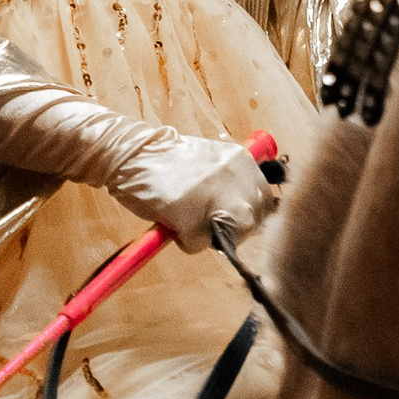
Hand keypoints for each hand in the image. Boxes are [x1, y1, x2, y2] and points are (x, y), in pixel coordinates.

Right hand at [102, 131, 273, 254]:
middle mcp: (233, 178)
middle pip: (252, 221)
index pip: (267, 200)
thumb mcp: (212, 161)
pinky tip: (172, 220)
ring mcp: (212, 199)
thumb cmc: (170, 162)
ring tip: (189, 220)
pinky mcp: (190, 218)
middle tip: (210, 224)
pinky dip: (185, 240)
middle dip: (234, 230)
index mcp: (241, 161)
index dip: (251, 215)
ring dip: (211, 236)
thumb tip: (250, 211)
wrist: (131, 154)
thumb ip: (233, 180)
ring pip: (230, 235)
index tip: (234, 219)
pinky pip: (197, 244)